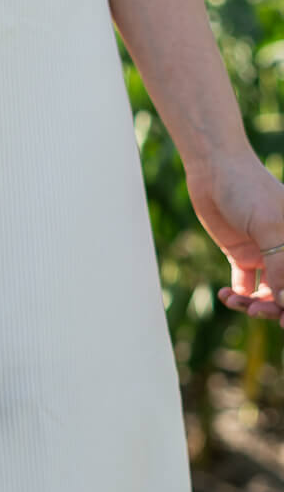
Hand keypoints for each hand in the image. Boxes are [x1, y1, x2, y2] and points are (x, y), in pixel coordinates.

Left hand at [184, 149, 283, 324]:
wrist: (214, 170)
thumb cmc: (248, 190)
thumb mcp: (268, 226)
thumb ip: (281, 266)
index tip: (283, 321)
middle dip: (276, 307)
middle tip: (257, 312)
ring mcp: (265, 253)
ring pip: (267, 292)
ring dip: (255, 304)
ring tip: (238, 303)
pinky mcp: (241, 253)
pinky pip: (244, 283)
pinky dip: (236, 294)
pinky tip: (225, 295)